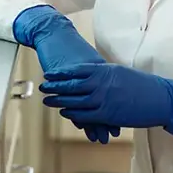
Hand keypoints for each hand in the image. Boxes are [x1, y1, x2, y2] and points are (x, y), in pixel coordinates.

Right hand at [13, 5, 120, 143]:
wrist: (56, 34)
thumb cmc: (72, 49)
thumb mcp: (89, 62)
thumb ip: (98, 77)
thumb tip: (105, 93)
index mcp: (104, 72)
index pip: (111, 97)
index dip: (112, 114)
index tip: (115, 129)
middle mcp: (95, 75)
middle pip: (102, 103)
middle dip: (104, 124)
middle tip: (106, 138)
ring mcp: (81, 77)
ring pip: (88, 105)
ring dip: (92, 123)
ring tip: (93, 137)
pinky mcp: (66, 79)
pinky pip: (71, 98)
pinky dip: (73, 112)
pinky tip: (75, 123)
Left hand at [40, 63, 172, 144]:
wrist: (161, 98)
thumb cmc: (141, 85)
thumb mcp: (120, 72)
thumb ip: (103, 73)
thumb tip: (91, 73)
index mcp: (105, 70)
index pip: (77, 70)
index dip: (61, 72)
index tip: (49, 73)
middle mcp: (102, 83)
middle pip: (72, 84)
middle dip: (55, 85)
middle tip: (42, 86)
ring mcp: (105, 99)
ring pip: (75, 100)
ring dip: (59, 100)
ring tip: (47, 100)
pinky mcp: (108, 114)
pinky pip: (85, 114)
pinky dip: (73, 113)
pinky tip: (64, 112)